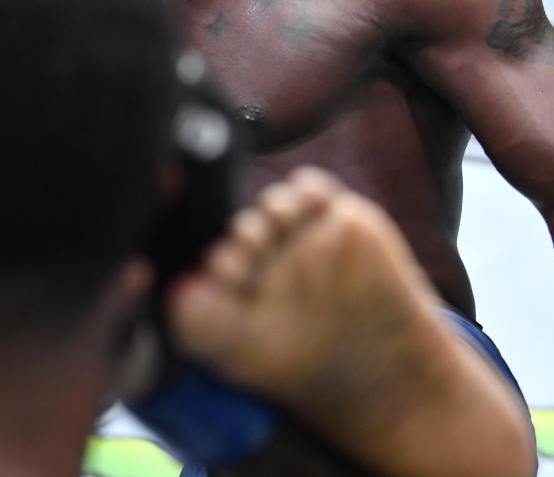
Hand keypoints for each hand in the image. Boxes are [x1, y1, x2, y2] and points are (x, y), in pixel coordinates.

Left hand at [166, 167, 440, 411]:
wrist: (378, 364)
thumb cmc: (301, 363)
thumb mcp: (240, 353)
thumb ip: (201, 325)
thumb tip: (175, 290)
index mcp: (232, 277)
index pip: (211, 251)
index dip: (215, 259)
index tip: (225, 275)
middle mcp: (261, 251)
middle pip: (243, 224)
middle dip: (245, 236)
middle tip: (251, 258)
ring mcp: (298, 233)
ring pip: (275, 202)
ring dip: (272, 209)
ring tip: (277, 228)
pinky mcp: (335, 218)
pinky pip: (314, 189)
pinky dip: (306, 189)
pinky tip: (306, 205)